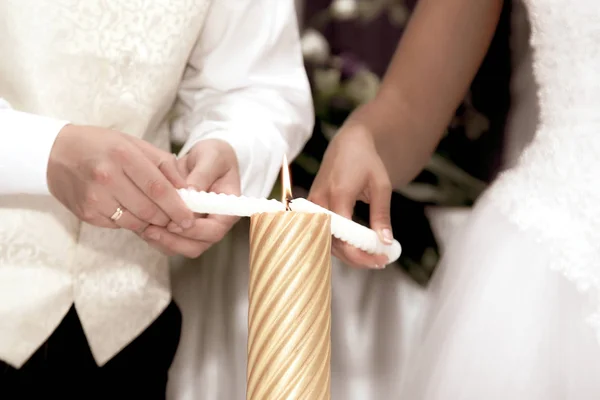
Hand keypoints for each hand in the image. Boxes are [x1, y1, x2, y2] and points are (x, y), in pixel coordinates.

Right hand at [47, 125, 194, 232]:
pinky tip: (129, 209)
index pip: (158, 189)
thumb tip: (188, 190)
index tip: (190, 219)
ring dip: (150, 222)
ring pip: (136, 222)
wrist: (56, 153)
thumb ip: (164, 166)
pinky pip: (119, 225)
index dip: (177, 207)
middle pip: (149, 210)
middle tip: (177, 219)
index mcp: (123, 155)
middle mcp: (107, 177)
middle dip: (167, 218)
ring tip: (154, 213)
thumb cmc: (103, 146)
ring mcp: (94, 197)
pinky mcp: (86, 213)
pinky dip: (130, 222)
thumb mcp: (135, 144)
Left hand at [143, 139, 240, 257]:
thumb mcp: (212, 158)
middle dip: (173, 241)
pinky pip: (169, 241)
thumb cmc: (214, 156)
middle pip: (196, 246)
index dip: (193, 231)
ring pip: (180, 247)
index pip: (213, 231)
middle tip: (151, 230)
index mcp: (227, 210)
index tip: (172, 223)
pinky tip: (141, 225)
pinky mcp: (182, 227)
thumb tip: (191, 192)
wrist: (205, 158)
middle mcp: (213, 224)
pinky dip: (155, 237)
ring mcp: (198, 228)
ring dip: (161, 241)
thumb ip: (202, 175)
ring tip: (143, 228)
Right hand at [309, 123, 393, 267]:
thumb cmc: (366, 162)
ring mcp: (313, 206)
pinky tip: (360, 248)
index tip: (382, 260)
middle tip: (380, 262)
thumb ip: (381, 215)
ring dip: (349, 254)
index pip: (344, 237)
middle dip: (357, 258)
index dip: (362, 254)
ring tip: (373, 256)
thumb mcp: (381, 186)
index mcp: (338, 194)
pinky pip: (325, 233)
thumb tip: (385, 242)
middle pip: (334, 243)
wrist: (347, 145)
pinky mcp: (313, 209)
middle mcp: (320, 202)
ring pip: (327, 242)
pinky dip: (342, 244)